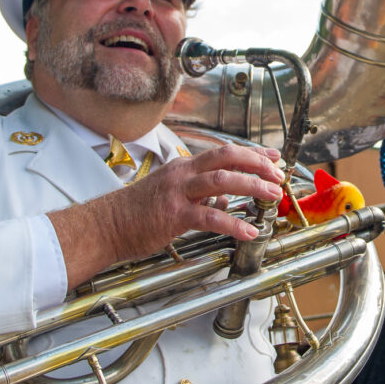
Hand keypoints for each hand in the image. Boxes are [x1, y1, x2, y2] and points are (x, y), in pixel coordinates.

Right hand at [49, 143, 283, 288]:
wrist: (107, 225)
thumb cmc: (137, 212)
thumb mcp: (172, 194)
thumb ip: (201, 195)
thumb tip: (227, 198)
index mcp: (184, 167)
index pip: (224, 153)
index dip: (252, 153)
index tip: (274, 157)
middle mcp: (183, 174)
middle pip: (226, 158)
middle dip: (257, 165)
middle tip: (277, 176)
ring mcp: (178, 193)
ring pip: (221, 181)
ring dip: (251, 186)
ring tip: (272, 195)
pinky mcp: (173, 216)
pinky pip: (209, 217)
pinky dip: (233, 223)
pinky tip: (249, 230)